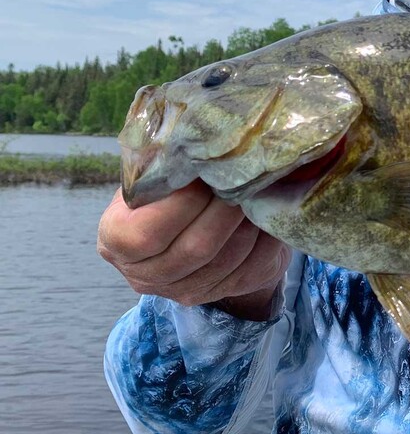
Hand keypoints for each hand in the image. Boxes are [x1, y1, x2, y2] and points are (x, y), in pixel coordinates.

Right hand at [97, 181, 289, 320]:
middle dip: (224, 209)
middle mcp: (147, 275)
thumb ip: (160, 167)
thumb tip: (191, 142)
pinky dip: (267, 236)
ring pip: (229, 257)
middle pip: (196, 248)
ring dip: (250, 221)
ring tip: (258, 189)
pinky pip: (255, 265)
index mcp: (117, 241)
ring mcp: (187, 290)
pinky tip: (269, 211)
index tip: (205, 173)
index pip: (146, 234)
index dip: (182, 204)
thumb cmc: (168, 193)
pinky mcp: (226, 291)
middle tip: (243, 177)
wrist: (193, 226)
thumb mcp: (151, 177)